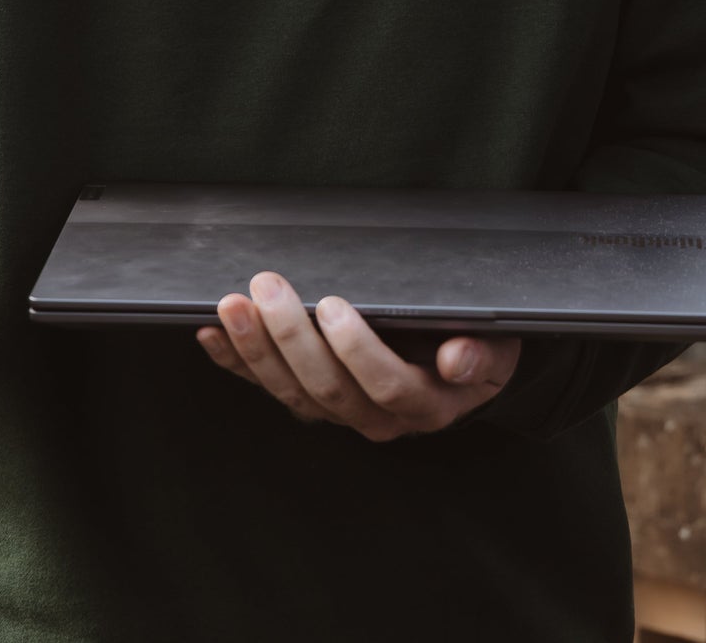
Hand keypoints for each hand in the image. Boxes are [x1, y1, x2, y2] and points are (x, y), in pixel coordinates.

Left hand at [196, 272, 521, 441]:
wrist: (459, 370)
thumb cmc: (477, 346)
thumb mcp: (494, 349)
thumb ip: (480, 355)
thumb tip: (457, 359)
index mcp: (425, 404)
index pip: (386, 386)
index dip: (357, 350)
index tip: (334, 305)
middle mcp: (378, 418)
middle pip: (328, 388)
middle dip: (292, 337)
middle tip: (269, 286)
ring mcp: (340, 412)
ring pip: (292, 393)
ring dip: (256, 350)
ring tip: (233, 305)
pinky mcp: (311, 400)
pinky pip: (270, 388)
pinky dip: (236, 364)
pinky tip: (211, 336)